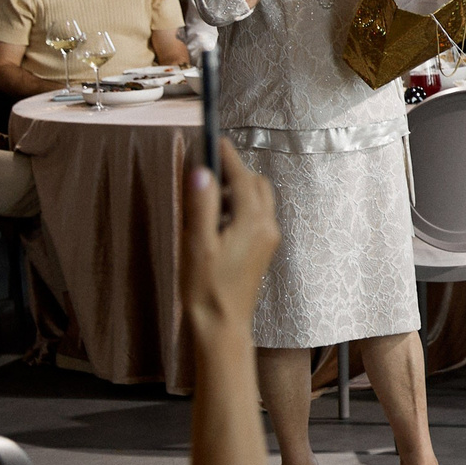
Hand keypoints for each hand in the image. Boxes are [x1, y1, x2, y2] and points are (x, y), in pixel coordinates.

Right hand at [180, 147, 278, 350]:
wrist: (222, 324)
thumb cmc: (206, 289)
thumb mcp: (197, 244)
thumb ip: (201, 206)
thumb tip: (202, 172)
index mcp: (253, 223)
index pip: (243, 178)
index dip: (228, 156)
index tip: (215, 139)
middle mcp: (267, 227)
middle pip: (256, 185)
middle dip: (233, 172)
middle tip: (206, 167)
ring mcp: (268, 239)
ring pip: (258, 200)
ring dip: (236, 189)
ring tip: (206, 195)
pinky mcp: (263, 249)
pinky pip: (256, 216)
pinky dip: (239, 206)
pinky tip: (216, 218)